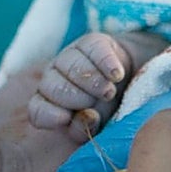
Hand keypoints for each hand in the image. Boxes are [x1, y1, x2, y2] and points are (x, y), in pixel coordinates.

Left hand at [28, 31, 166, 141]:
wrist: (131, 82)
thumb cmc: (107, 112)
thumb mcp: (98, 127)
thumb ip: (88, 129)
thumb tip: (88, 119)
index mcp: (49, 104)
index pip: (38, 110)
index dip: (49, 114)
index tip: (65, 119)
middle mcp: (53, 79)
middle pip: (54, 87)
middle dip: (77, 97)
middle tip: (98, 105)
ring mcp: (69, 58)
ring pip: (71, 66)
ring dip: (92, 81)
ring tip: (109, 92)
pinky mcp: (91, 42)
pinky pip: (94, 50)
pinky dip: (106, 63)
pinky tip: (116, 75)